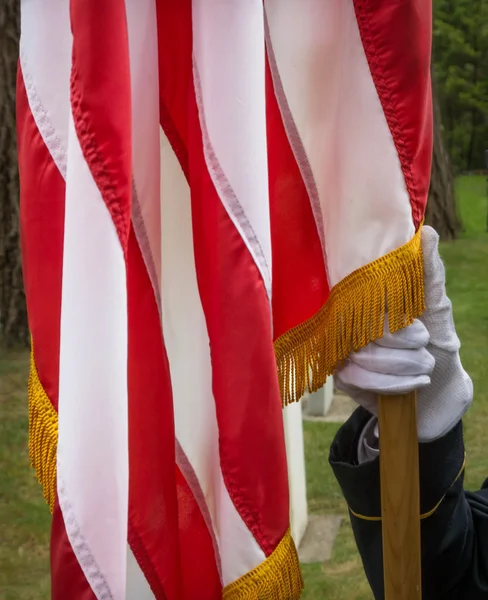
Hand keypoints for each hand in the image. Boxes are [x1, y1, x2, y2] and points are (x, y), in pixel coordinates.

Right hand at [335, 226, 472, 441]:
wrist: (439, 395)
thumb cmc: (437, 346)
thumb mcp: (437, 310)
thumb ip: (428, 275)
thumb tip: (425, 233)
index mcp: (372, 301)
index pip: (363, 294)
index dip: (393, 317)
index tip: (421, 328)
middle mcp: (353, 321)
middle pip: (364, 327)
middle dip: (404, 345)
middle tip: (424, 348)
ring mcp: (344, 348)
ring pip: (362, 354)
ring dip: (402, 366)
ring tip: (423, 368)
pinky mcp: (342, 376)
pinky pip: (358, 377)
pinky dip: (392, 384)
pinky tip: (412, 384)